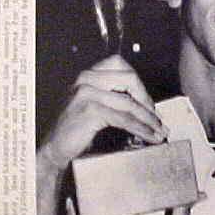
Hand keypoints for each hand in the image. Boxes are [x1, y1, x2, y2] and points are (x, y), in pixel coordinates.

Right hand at [40, 54, 168, 170]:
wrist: (54, 150)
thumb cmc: (76, 130)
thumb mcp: (94, 104)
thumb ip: (113, 96)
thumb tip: (147, 104)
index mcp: (88, 74)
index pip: (120, 64)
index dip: (138, 82)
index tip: (148, 102)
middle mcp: (86, 78)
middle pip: (129, 78)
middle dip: (147, 99)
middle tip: (157, 118)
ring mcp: (87, 93)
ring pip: (129, 102)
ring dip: (148, 119)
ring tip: (159, 132)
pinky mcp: (90, 110)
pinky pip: (123, 118)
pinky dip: (140, 128)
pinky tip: (149, 136)